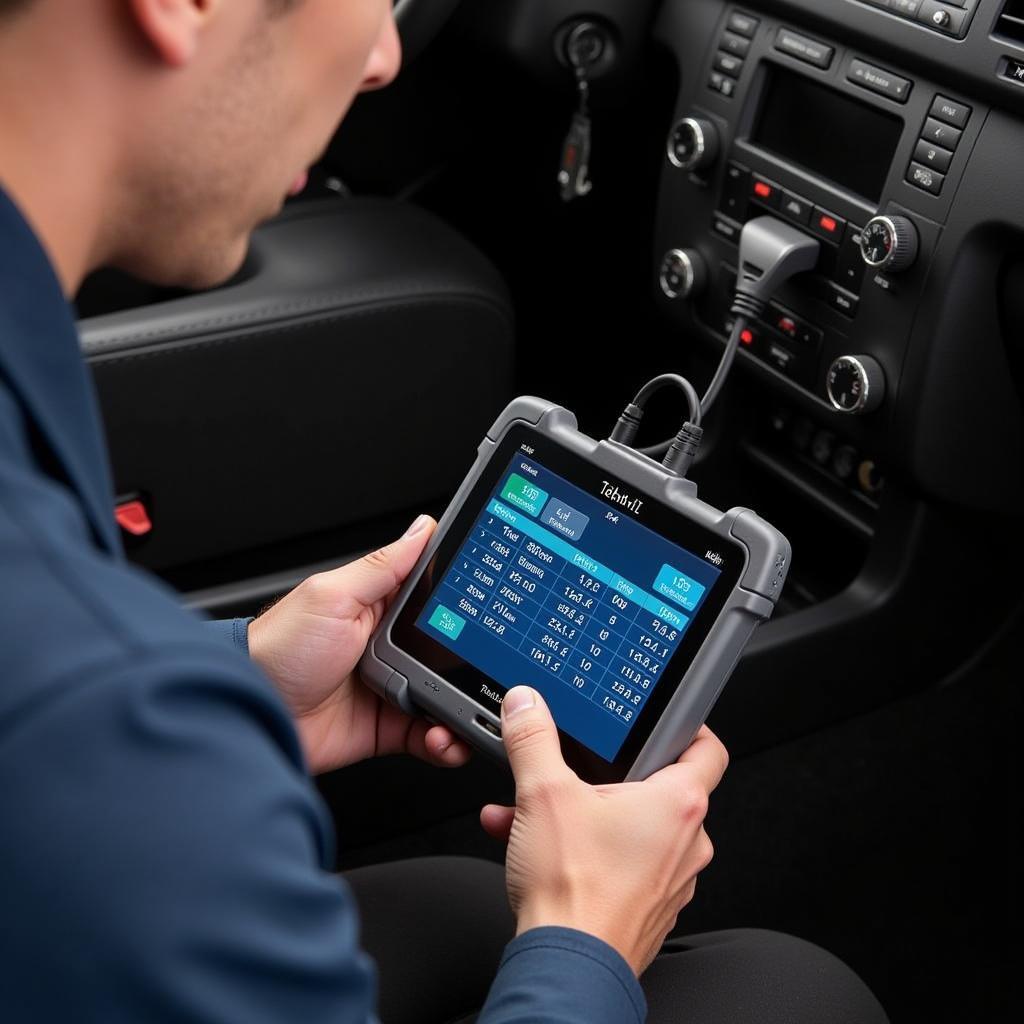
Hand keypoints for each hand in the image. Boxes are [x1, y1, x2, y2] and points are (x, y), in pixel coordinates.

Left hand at [247, 515, 471, 775]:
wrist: (253, 716)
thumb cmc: (278, 650)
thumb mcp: (333, 597)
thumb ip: (383, 567)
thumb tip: (423, 528)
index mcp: (378, 607)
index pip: (435, 597)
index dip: (465, 602)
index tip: (493, 608)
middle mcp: (389, 646)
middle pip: (450, 650)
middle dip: (472, 662)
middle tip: (488, 670)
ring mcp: (392, 687)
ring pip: (447, 695)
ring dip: (464, 707)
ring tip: (467, 713)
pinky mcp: (388, 728)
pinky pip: (430, 735)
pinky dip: (446, 741)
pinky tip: (447, 738)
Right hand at [480, 687, 726, 975]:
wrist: (567, 967)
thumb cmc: (574, 892)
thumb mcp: (543, 793)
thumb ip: (534, 739)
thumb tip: (527, 705)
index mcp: (678, 803)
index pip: (707, 747)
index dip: (687, 726)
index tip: (665, 718)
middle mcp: (686, 842)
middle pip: (654, 788)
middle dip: (601, 779)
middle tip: (569, 775)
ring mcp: (671, 880)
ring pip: (629, 829)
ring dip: (582, 816)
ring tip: (533, 818)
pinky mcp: (649, 908)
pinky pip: (621, 864)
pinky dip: (585, 851)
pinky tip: (538, 851)